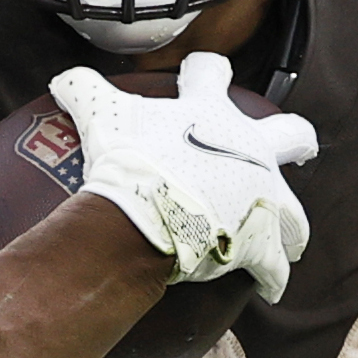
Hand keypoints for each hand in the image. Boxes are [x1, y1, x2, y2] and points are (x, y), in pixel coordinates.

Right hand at [51, 53, 322, 301]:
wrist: (142, 216)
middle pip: (289, 133)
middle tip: (295, 146)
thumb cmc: (128, 162)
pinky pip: (274, 265)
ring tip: (288, 235)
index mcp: (212, 113)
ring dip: (289, 221)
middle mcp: (251, 149)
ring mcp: (263, 196)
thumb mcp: (101, 114)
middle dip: (294, 139)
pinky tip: (270, 285)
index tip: (202, 73)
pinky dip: (272, 276)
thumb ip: (84, 89)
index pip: (213, 74)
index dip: (206, 72)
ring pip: (294, 209)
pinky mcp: (263, 242)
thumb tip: (62, 78)